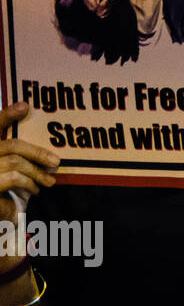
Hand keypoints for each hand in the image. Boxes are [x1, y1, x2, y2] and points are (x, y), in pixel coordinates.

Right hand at [0, 103, 59, 270]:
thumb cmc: (0, 199)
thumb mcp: (8, 176)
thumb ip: (17, 162)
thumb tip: (46, 157)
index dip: (6, 115)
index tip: (25, 105)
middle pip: (10, 144)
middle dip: (37, 152)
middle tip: (57, 163)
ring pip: (14, 161)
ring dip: (36, 171)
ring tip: (47, 183)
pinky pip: (12, 177)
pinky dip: (28, 182)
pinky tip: (36, 190)